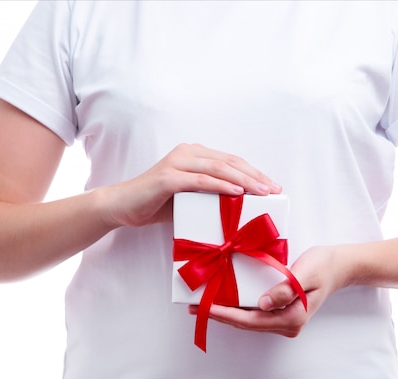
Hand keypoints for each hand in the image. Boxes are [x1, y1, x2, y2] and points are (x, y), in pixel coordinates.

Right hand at [99, 143, 281, 227]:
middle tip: (274, 190)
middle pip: (230, 162)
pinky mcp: (168, 177)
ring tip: (263, 192)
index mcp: (194, 155)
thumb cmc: (156, 203)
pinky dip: (221, 186)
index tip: (273, 187)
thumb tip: (241, 205)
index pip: (231, 161)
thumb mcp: (190, 198)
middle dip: (255, 176)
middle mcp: (187, 153)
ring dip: (244, 181)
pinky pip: (200, 181)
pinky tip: (237, 193)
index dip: (254, 172)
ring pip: (219, 169)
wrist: (123, 207)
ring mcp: (177, 163)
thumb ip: (211, 195)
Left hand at [190, 245, 352, 337]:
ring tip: (203, 303)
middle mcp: (287, 323)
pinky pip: (255, 312)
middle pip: (246, 323)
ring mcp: (284, 319)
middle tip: (194, 306)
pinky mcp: (282, 311)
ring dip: (226, 312)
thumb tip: (263, 303)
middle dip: (220, 314)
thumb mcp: (305, 273)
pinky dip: (237, 307)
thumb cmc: (323, 265)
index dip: (226, 314)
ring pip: (248, 319)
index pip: (251, 320)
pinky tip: (224, 299)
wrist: (339, 265)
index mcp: (292, 317)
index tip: (205, 308)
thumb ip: (286, 288)